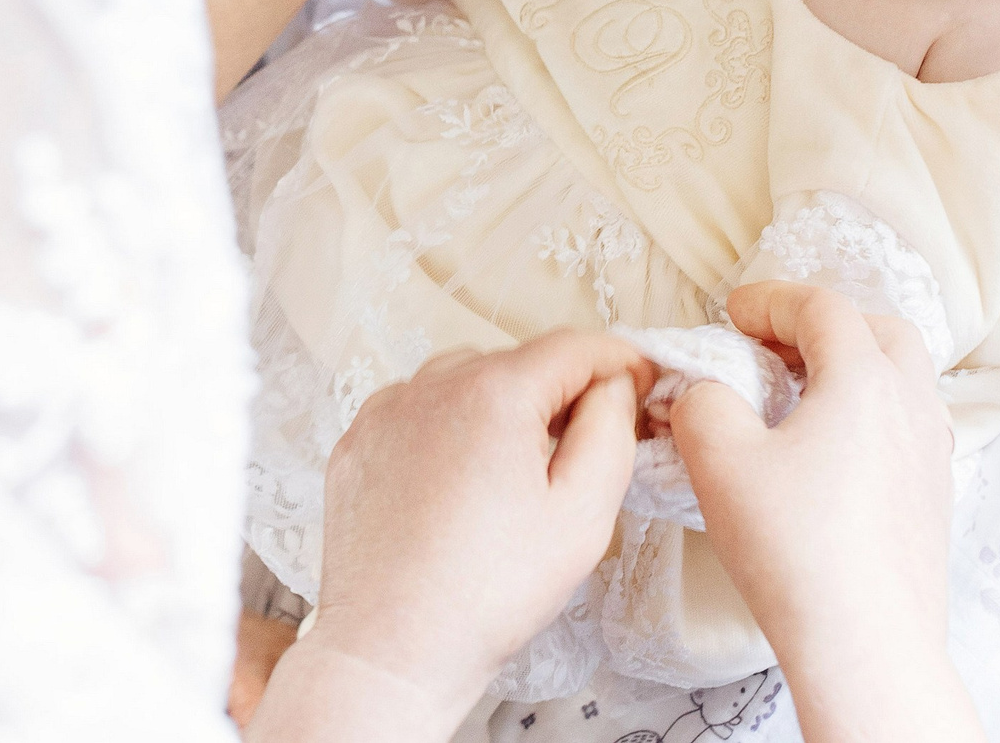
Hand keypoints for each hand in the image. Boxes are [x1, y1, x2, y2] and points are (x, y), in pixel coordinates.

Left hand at [247, 331, 654, 742]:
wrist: (391, 652)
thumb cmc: (490, 593)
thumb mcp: (582, 516)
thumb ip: (610, 432)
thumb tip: (613, 386)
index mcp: (493, 393)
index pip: (573, 348)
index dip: (618, 361)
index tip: (643, 384)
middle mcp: (431, 385)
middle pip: (517, 363)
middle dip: (558, 392)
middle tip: (584, 446)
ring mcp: (384, 413)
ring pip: (463, 382)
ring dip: (499, 409)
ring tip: (515, 473)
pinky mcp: (356, 445)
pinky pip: (416, 413)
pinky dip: (447, 431)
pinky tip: (458, 486)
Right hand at [672, 282, 978, 742]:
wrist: (867, 645)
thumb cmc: (795, 548)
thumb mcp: (719, 462)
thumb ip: (702, 403)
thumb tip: (704, 391)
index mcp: (864, 378)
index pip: (822, 307)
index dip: (770, 299)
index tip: (731, 312)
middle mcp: (911, 405)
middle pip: (880, 331)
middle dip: (824, 325)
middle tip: (772, 346)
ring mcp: (931, 454)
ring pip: (902, 382)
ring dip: (852, 371)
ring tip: (801, 399)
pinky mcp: (933, 501)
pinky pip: (905, 430)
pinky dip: (868, 417)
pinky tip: (829, 457)